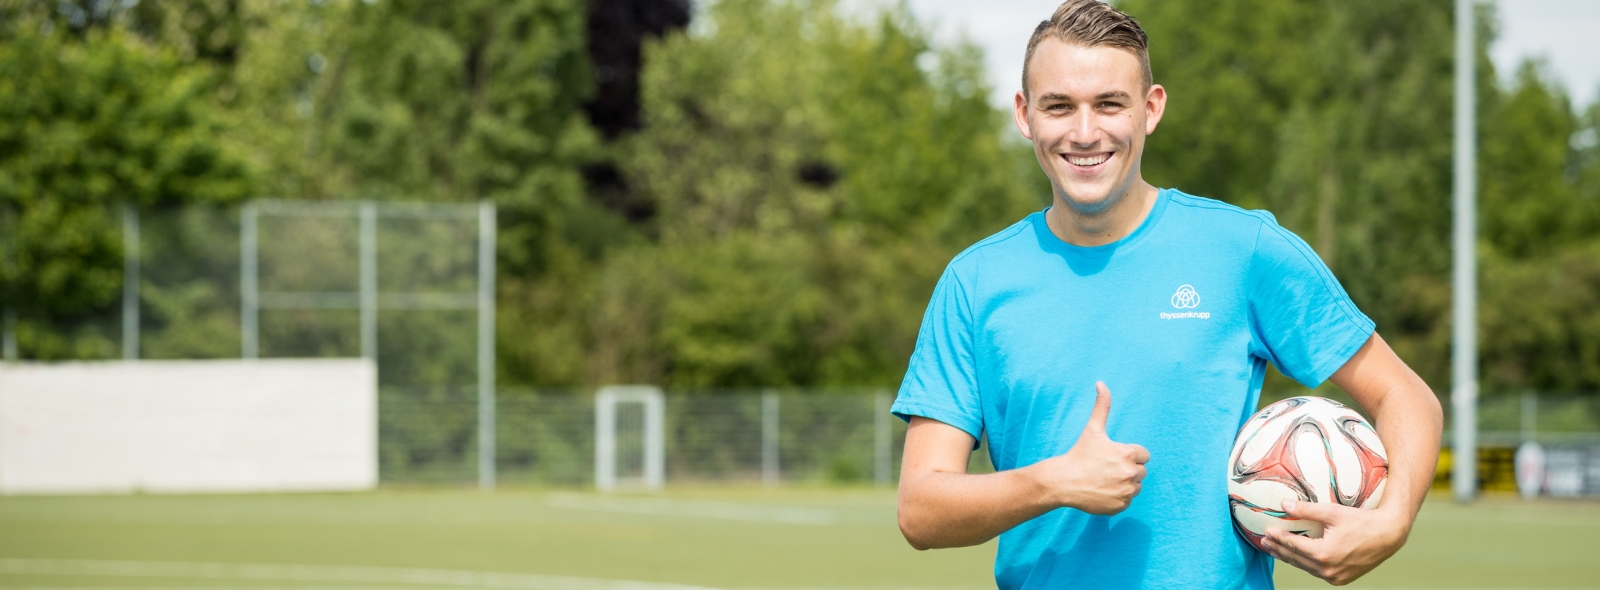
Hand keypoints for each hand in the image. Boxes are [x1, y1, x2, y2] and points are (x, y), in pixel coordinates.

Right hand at [1028, 382, 1150, 514]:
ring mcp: (1126, 491)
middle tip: (1107, 469)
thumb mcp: (1093, 429)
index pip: (1144, 455)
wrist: (1063, 481)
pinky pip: (1127, 501)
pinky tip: (1103, 491)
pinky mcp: (1121, 506)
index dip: (1130, 455)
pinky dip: (1118, 498)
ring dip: (1125, 484)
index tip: (1113, 456)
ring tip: (1105, 480)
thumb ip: (1102, 406)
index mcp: (1128, 453)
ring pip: (1136, 487)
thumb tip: (1101, 383)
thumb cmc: (1079, 454)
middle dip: (1128, 470)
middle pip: (1141, 472)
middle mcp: (1130, 473)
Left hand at [1261, 499, 1410, 585]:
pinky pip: (1317, 571)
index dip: (1278, 538)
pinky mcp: (1341, 579)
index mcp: (1324, 554)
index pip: (1293, 545)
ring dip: (1290, 557)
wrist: (1388, 536)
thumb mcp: (1333, 512)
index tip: (1267, 530)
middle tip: (1264, 540)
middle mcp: (1328, 569)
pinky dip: (1305, 563)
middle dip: (1279, 549)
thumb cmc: (1361, 521)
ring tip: (1275, 548)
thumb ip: (1307, 509)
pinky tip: (1297, 556)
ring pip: (1305, 567)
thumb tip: (1283, 505)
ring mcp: (1335, 577)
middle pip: (1296, 559)